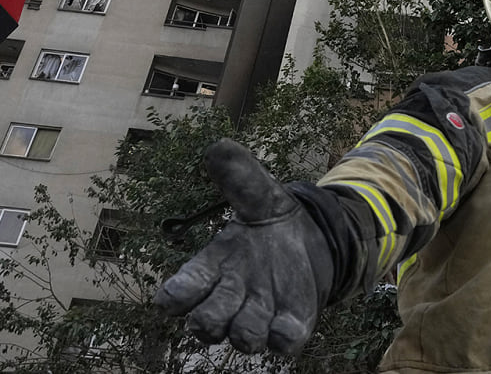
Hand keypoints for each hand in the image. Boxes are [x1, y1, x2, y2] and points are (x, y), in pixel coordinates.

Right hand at [154, 139, 332, 353]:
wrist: (317, 243)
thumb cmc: (273, 225)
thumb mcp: (261, 196)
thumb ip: (240, 178)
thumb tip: (218, 146)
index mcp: (213, 267)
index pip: (180, 292)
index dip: (175, 297)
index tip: (173, 296)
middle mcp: (229, 298)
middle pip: (204, 324)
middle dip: (209, 319)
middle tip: (227, 296)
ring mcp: (259, 316)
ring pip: (242, 338)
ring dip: (248, 327)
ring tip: (263, 304)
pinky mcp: (289, 327)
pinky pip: (282, 345)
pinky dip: (283, 338)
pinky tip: (289, 322)